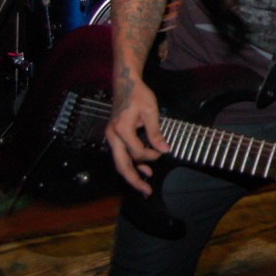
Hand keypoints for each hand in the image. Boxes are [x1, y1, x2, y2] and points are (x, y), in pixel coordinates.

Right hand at [105, 81, 168, 195]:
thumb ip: (155, 132)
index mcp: (121, 129)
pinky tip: (143, 169)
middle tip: (147, 192)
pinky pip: (121, 154)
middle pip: (121, 164)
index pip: (136, 152)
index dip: (151, 155)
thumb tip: (165, 149)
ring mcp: (111, 137)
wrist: (125, 83)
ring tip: (146, 186)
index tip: (163, 151)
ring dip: (133, 173)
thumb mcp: (150, 111)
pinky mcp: (114, 136)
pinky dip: (131, 163)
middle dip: (134, 180)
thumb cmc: (139, 94)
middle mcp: (112, 135)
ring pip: (120, 162)